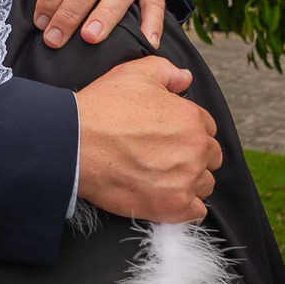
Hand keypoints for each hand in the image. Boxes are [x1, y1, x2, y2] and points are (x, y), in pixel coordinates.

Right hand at [75, 56, 221, 223]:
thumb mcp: (134, 73)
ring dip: (190, 182)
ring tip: (163, 178)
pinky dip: (186, 207)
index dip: (188, 131)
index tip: (170, 137)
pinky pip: (196, 212)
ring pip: (204, 184)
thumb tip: (185, 77)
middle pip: (210, 157)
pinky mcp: (173, 207)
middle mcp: (196, 149)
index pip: (207, 128)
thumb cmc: (101, 109)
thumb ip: (166, 71)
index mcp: (192, 117)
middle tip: (165, 157)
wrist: (74, 143)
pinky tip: (167, 197)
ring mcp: (186, 180)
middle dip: (193, 156)